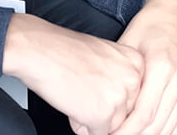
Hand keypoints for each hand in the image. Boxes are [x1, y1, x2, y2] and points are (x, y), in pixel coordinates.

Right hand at [2, 12, 144, 134]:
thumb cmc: (65, 50)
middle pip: (124, 112)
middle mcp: (133, 79)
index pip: (132, 95)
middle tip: (83, 90)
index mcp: (136, 62)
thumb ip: (120, 76)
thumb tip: (121, 100)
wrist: (40, 50)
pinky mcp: (103, 115)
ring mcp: (120, 97)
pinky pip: (96, 134)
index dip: (109, 94)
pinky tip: (72, 105)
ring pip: (111, 126)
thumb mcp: (105, 56)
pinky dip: (81, 125)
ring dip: (91, 118)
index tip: (96, 85)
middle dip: (102, 108)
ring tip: (76, 96)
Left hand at [112, 0, 176, 134]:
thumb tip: (103, 107)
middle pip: (157, 126)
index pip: (143, 115)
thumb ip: (121, 75)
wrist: (176, 11)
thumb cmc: (148, 25)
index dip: (125, 132)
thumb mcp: (128, 45)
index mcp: (161, 67)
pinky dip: (165, 133)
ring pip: (170, 128)